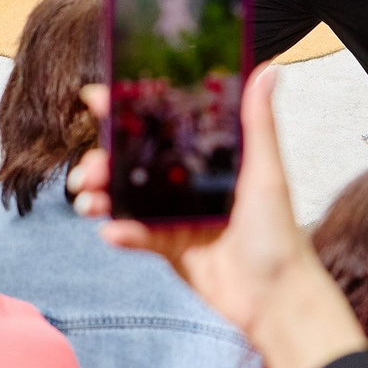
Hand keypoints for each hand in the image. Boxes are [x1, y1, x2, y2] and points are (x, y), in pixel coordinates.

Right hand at [70, 64, 367, 367]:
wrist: (276, 300)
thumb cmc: (281, 234)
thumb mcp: (267, 172)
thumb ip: (259, 122)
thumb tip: (269, 67)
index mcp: (208, 159)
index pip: (162, 125)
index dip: (127, 112)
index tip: (97, 99)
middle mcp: (187, 182)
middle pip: (133, 161)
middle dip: (101, 160)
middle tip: (88, 168)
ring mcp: (174, 215)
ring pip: (125, 196)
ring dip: (100, 195)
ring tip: (86, 200)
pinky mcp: (168, 247)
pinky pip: (134, 234)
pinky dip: (118, 231)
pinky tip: (110, 232)